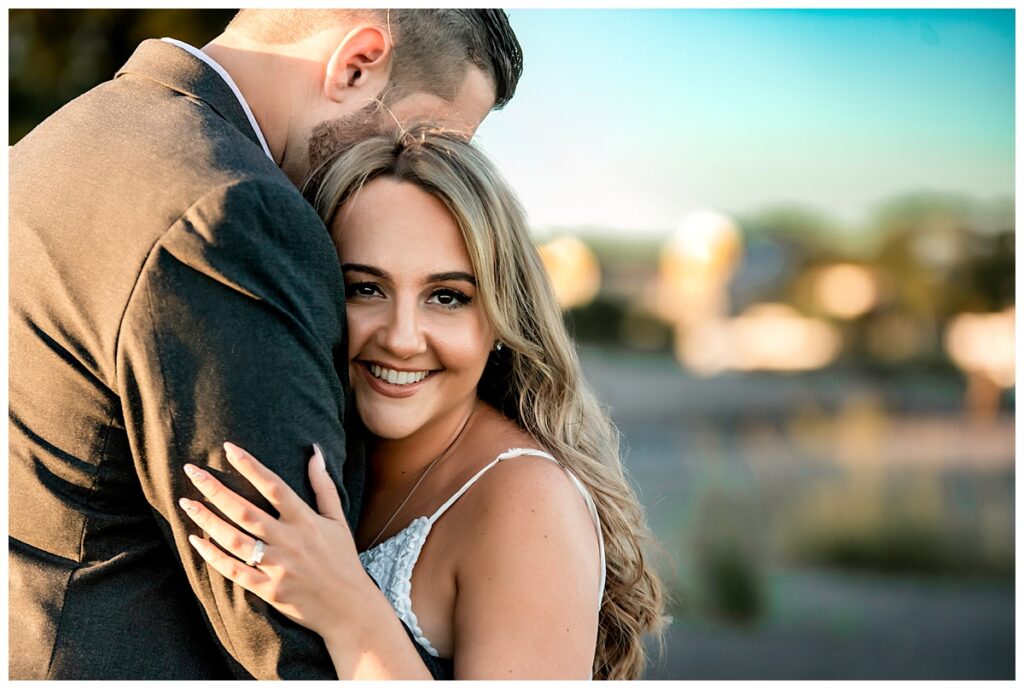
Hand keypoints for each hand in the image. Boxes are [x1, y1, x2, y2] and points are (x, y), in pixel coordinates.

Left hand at [179, 441, 371, 637]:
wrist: (349, 608)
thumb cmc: (342, 560)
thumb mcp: (338, 520)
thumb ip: (323, 486)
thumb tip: (315, 452)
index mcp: (306, 521)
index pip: (274, 487)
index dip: (250, 466)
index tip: (229, 449)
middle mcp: (290, 542)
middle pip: (245, 511)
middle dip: (215, 489)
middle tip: (192, 471)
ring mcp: (278, 567)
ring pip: (234, 539)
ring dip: (207, 519)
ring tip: (186, 503)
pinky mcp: (268, 590)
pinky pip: (234, 570)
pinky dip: (212, 555)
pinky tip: (196, 541)